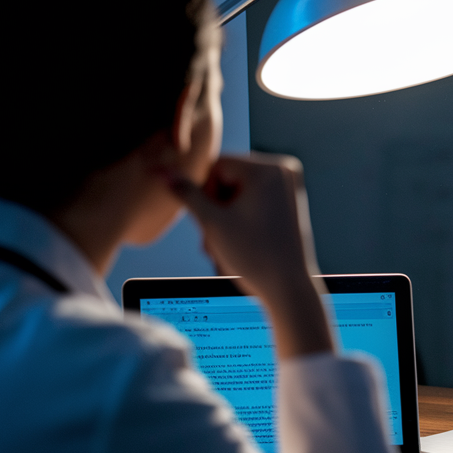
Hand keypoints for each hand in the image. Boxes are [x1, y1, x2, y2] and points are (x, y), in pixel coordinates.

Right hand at [170, 154, 334, 358]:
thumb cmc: (255, 257)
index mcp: (269, 169)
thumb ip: (186, 193)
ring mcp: (290, 184)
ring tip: (228, 241)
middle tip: (217, 236)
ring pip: (240, 188)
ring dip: (226, 213)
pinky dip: (243, 214)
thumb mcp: (212, 222)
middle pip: (229, 176)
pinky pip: (255, 196)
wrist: (287, 286)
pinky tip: (242, 237)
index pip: (217, 166)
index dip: (207, 195)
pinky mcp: (291, 197)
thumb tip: (161, 172)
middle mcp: (284, 169)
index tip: (214, 221)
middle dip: (217, 206)